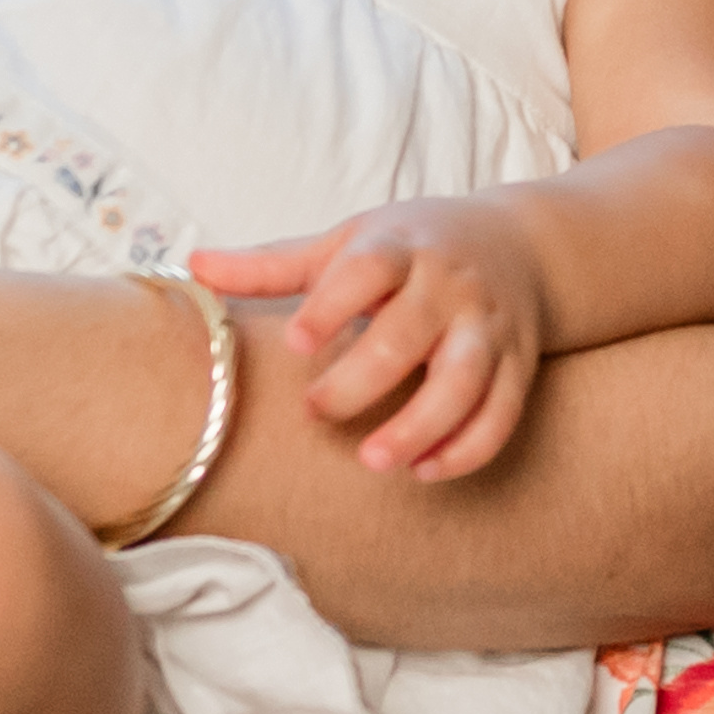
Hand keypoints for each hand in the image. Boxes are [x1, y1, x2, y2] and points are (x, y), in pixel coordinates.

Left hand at [193, 197, 548, 479]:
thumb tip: (193, 267)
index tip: (295, 344)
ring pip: (464, 380)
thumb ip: (272, 264)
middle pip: (410, 333)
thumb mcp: (347, 242)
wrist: (521, 247)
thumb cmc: (412, 248)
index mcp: (399, 246)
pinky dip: (467, 448)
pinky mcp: (518, 366)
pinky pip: (501, 414)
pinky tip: (424, 471)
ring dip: (421, 425)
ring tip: (374, 460)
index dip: (331, 306)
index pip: (367, 270)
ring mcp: (487, 327)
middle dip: (362, 379)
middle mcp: (448, 285)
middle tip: (316, 412)